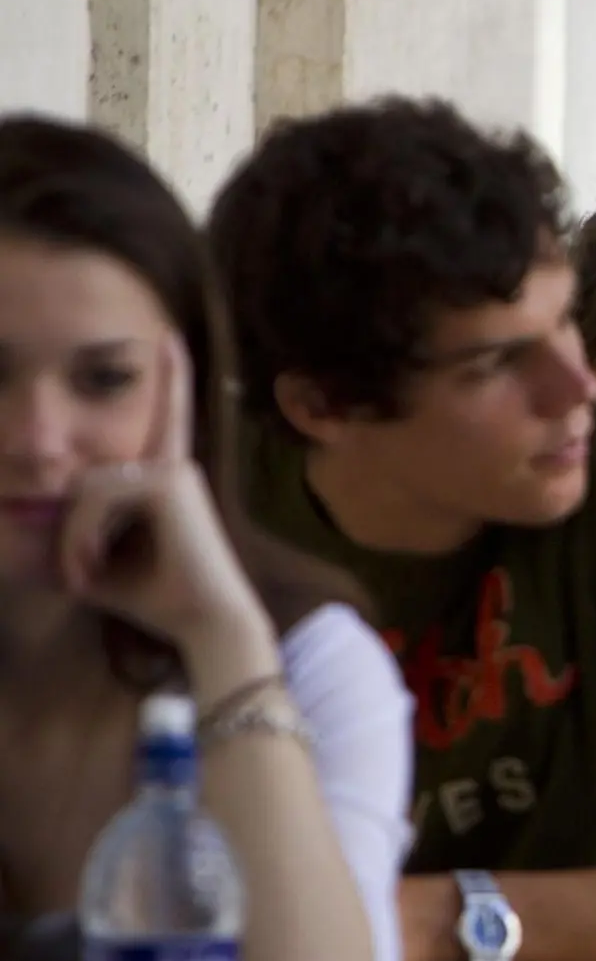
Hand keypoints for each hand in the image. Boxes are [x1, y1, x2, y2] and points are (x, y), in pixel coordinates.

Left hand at [57, 334, 271, 667]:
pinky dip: (80, 534)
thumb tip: (23, 529)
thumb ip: (74, 539)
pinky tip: (90, 568)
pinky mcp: (168, 483)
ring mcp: (173, 471)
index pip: (168, 420)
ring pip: (87, 487)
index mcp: (170, 481)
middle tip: (74, 576)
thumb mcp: (101, 563)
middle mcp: (175, 468)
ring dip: (72, 536)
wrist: (207, 621)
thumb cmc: (159, 598)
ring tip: (82, 576)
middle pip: (89, 478)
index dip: (173, 379)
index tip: (173, 339)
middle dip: (70, 529)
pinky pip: (96, 495)